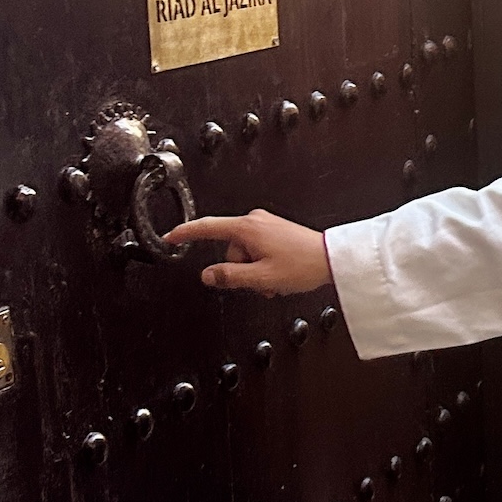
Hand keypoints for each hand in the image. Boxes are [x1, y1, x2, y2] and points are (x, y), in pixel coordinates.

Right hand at [164, 209, 332, 295]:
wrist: (332, 259)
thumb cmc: (303, 264)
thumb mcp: (262, 278)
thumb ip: (231, 277)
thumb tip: (208, 275)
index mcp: (247, 228)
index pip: (206, 228)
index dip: (185, 233)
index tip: (170, 237)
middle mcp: (255, 221)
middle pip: (230, 250)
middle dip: (242, 270)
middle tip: (263, 281)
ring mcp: (266, 224)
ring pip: (245, 254)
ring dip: (255, 270)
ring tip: (275, 278)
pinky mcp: (275, 230)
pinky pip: (258, 250)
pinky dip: (263, 264)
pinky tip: (280, 273)